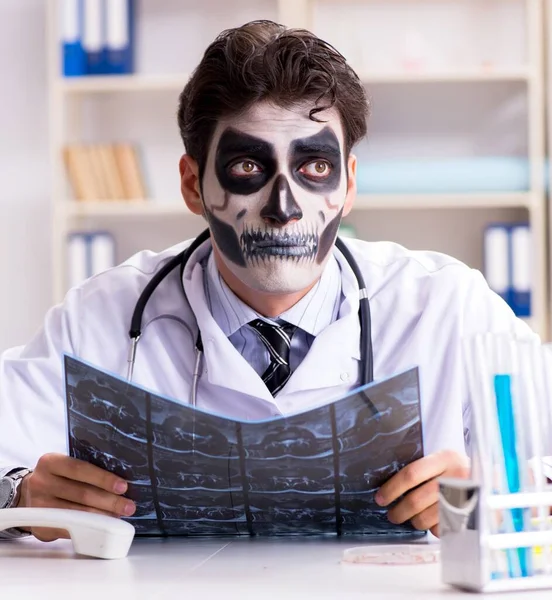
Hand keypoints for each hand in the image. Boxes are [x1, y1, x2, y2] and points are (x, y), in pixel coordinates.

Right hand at [17, 453, 135, 541]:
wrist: (27, 495)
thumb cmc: (57, 478)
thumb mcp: (64, 467)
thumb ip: (85, 470)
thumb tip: (119, 481)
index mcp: (50, 462)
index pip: (80, 469)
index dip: (103, 478)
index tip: (123, 486)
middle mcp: (41, 482)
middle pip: (81, 493)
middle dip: (109, 501)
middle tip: (128, 506)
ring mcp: (39, 506)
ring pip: (77, 513)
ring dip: (102, 516)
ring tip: (120, 516)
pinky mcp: (40, 526)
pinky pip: (69, 529)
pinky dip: (89, 528)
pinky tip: (102, 526)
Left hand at [375, 450, 469, 536]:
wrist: (491, 480)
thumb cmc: (458, 470)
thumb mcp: (443, 460)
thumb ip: (422, 469)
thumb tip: (389, 487)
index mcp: (446, 458)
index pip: (411, 474)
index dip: (392, 488)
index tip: (381, 498)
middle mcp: (457, 477)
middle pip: (416, 500)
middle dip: (399, 511)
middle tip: (392, 515)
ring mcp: (465, 498)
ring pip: (426, 518)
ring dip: (414, 521)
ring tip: (411, 519)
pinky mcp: (471, 517)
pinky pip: (442, 529)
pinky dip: (433, 528)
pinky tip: (432, 522)